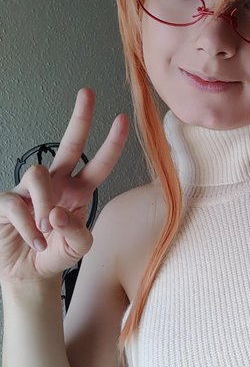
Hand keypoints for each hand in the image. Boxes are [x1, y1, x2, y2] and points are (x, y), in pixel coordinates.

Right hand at [0, 88, 128, 282]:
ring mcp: (30, 190)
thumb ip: (77, 232)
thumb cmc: (55, 253)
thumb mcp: (77, 247)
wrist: (29, 273)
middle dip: (80, 118)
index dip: (111, 144)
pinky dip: (29, 227)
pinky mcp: (8, 202)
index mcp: (78, 191)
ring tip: (47, 229)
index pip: (98, 164)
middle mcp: (56, 184)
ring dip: (45, 203)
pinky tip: (35, 241)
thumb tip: (56, 212)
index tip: (122, 120)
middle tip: (88, 93)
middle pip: (69, 145)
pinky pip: (17, 204)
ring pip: (38, 175)